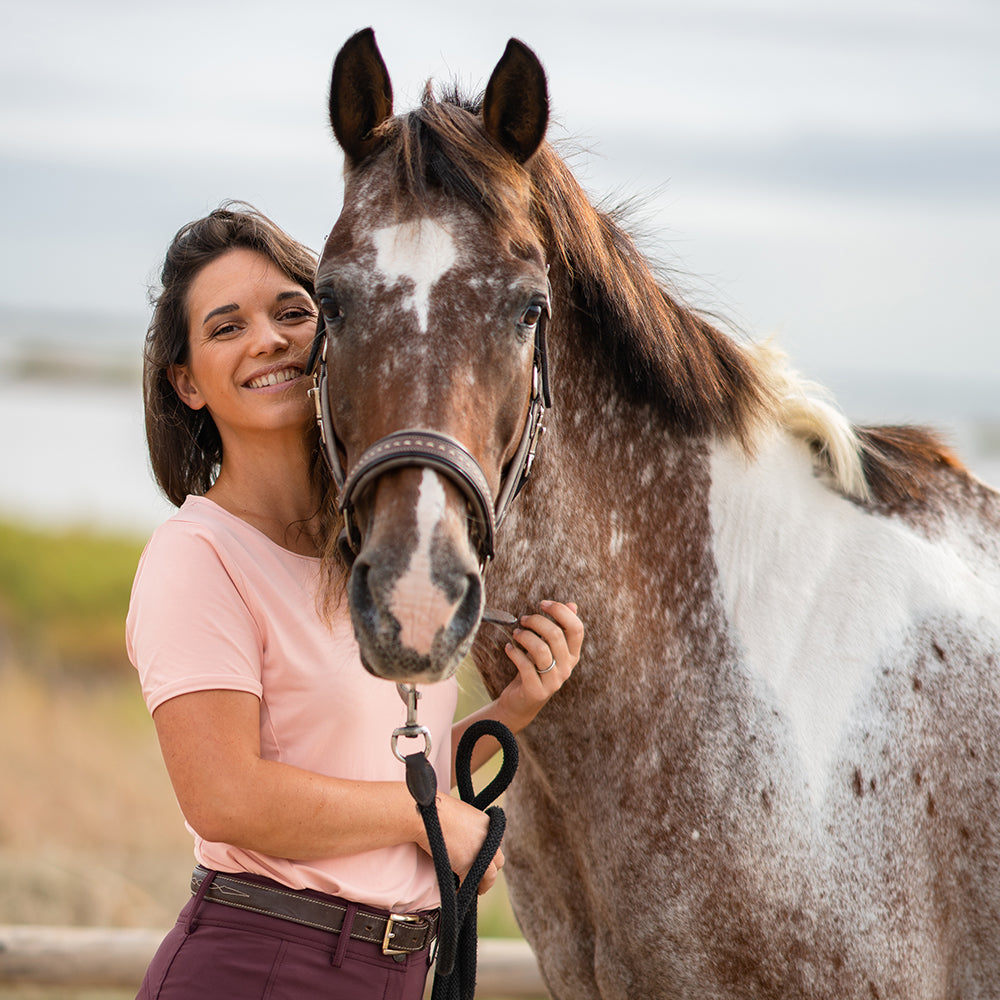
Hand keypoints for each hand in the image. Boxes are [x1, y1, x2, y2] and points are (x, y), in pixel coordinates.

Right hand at [418, 792, 504, 894]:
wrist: (426, 815)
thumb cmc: (436, 812)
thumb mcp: (461, 814)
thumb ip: (470, 827)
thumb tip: (464, 838)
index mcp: (487, 823)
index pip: (496, 844)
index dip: (488, 854)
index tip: (480, 861)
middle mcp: (489, 837)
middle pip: (498, 861)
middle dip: (489, 870)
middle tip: (479, 878)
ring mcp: (481, 852)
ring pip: (491, 876)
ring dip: (483, 885)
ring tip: (474, 889)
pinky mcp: (469, 865)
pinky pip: (472, 885)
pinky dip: (465, 890)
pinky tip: (458, 891)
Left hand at [498, 600, 582, 732]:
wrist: (521, 702)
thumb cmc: (534, 669)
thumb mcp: (549, 648)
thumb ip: (560, 628)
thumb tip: (572, 605)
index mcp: (572, 655)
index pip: (576, 628)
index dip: (560, 611)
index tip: (543, 604)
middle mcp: (567, 668)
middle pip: (556, 635)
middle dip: (536, 621)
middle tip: (523, 620)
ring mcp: (553, 681)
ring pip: (541, 650)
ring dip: (525, 637)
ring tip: (516, 634)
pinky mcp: (536, 690)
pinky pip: (525, 666)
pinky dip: (514, 653)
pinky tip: (508, 648)